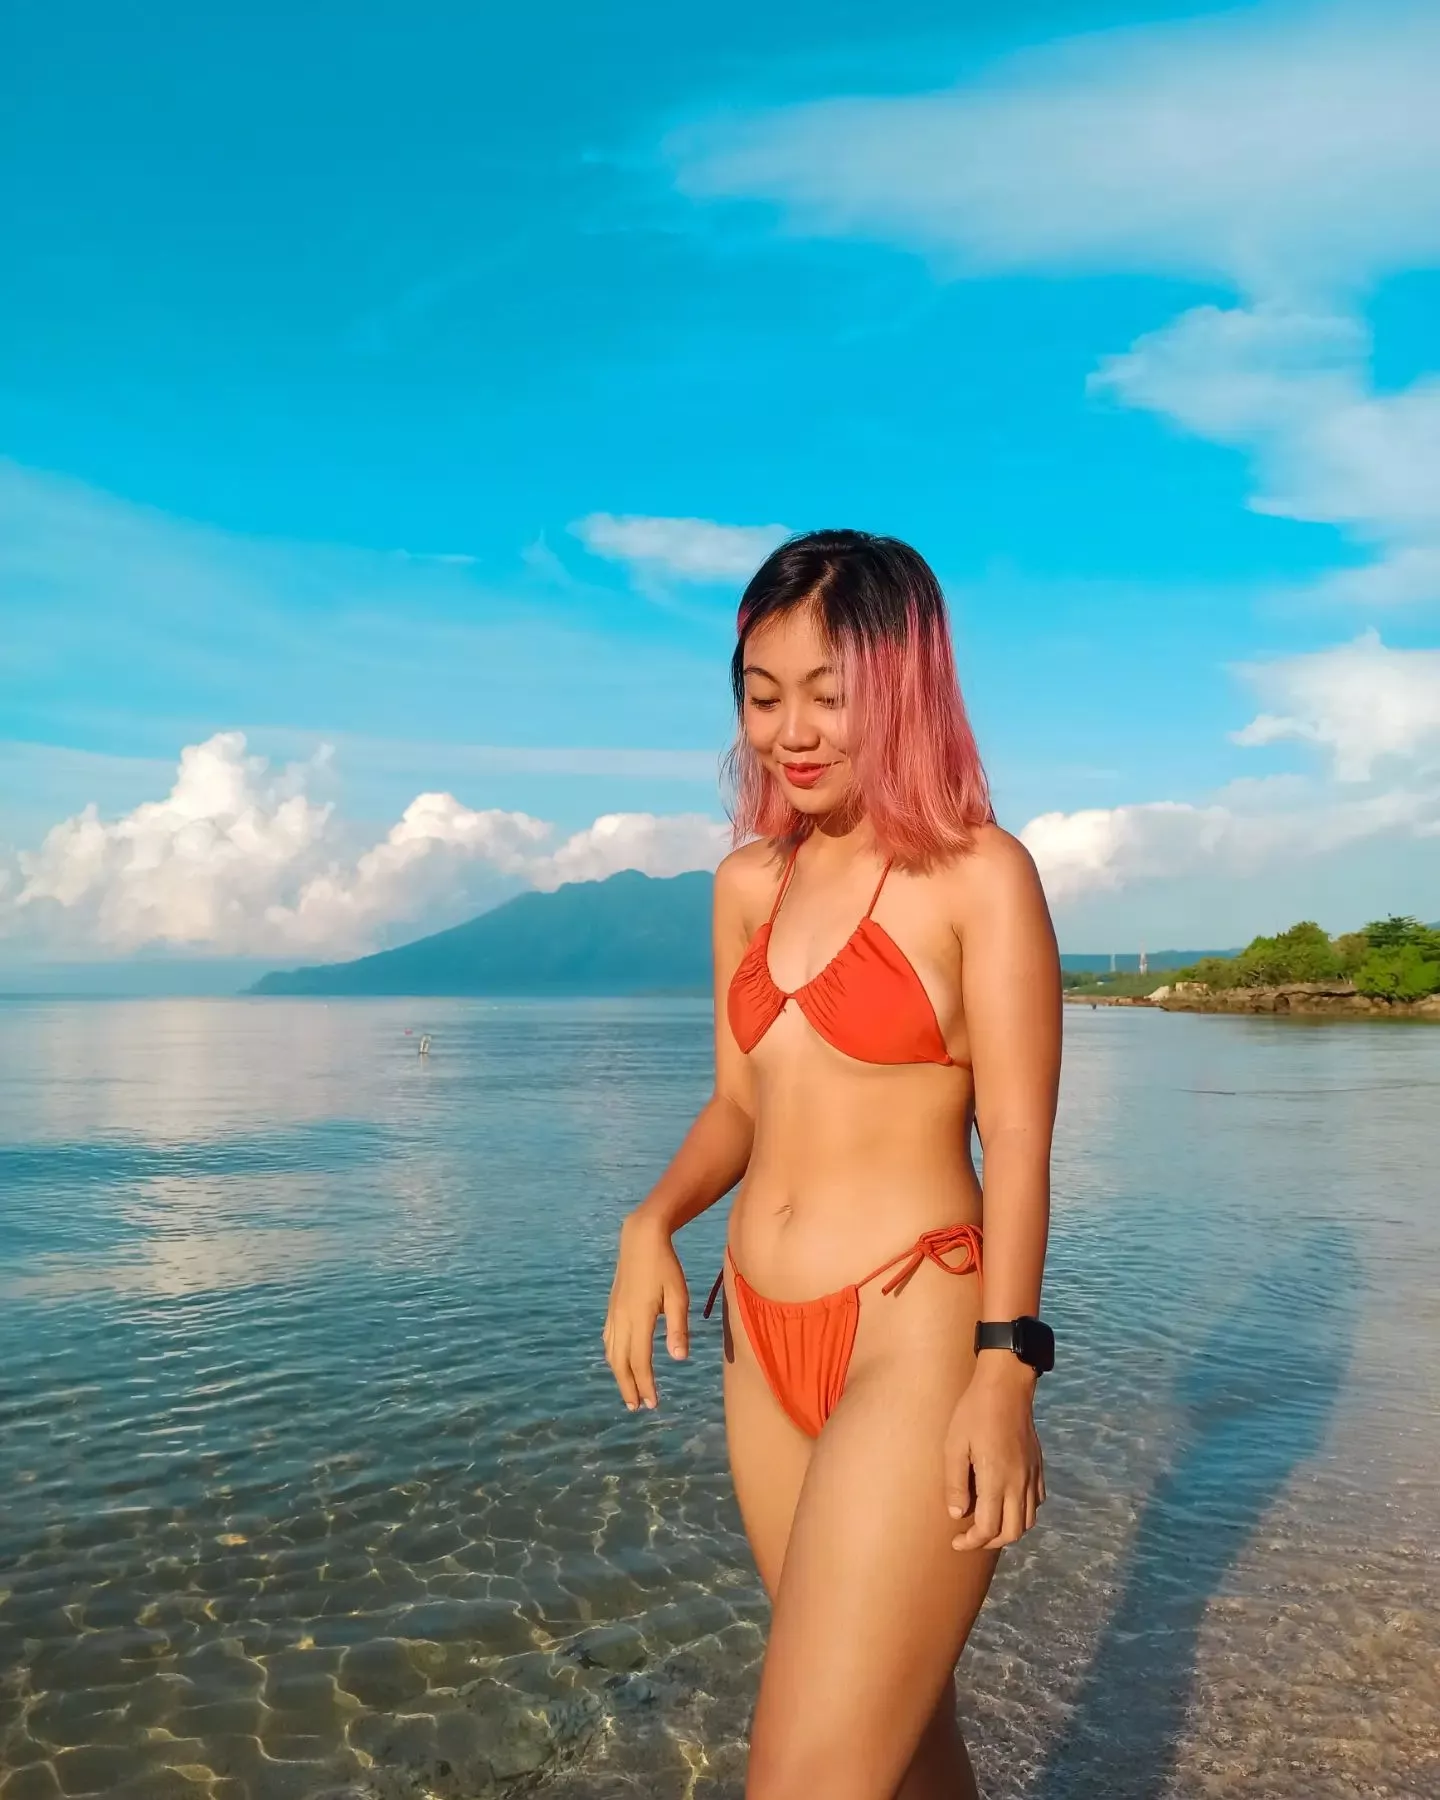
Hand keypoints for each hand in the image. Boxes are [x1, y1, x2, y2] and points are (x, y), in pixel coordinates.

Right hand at [601, 1210, 689, 1410]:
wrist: (640, 1239)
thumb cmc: (666, 1266)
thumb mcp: (678, 1295)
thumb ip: (678, 1327)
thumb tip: (679, 1358)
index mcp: (639, 1318)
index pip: (640, 1361)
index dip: (646, 1384)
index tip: (653, 1403)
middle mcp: (622, 1319)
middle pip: (620, 1363)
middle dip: (628, 1387)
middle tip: (638, 1407)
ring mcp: (614, 1313)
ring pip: (611, 1353)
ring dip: (619, 1375)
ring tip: (628, 1392)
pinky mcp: (612, 1307)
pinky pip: (608, 1339)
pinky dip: (612, 1357)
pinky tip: (618, 1362)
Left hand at [944, 1357, 1045, 1549]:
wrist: (1005, 1386)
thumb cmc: (974, 1413)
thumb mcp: (954, 1445)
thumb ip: (956, 1483)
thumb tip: (957, 1515)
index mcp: (996, 1480)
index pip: (988, 1528)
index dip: (971, 1542)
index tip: (956, 1542)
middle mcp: (1018, 1483)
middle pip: (1012, 1532)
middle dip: (990, 1542)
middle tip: (970, 1536)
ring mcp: (1032, 1476)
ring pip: (1029, 1520)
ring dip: (1008, 1530)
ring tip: (988, 1523)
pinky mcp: (1038, 1466)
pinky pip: (1037, 1501)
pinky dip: (1024, 1512)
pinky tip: (1007, 1503)